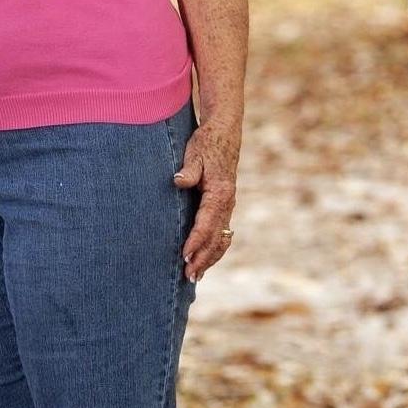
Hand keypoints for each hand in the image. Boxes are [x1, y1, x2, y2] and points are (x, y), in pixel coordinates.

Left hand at [173, 117, 239, 282]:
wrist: (224, 131)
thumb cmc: (207, 142)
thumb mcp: (195, 152)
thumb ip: (189, 169)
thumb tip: (178, 181)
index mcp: (220, 193)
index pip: (206, 224)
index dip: (195, 241)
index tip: (184, 256)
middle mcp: (227, 202)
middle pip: (216, 237)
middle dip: (203, 258)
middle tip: (189, 276)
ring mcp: (228, 205)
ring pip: (222, 238)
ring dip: (210, 257)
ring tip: (197, 275)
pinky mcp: (225, 204)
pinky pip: (222, 231)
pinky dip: (216, 248)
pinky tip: (207, 258)